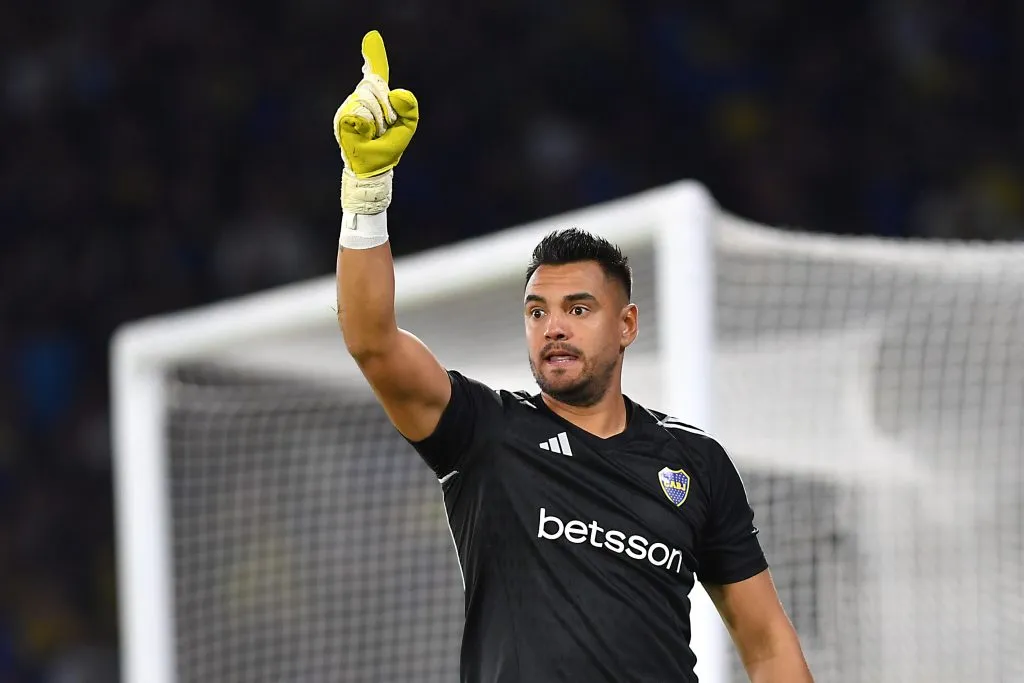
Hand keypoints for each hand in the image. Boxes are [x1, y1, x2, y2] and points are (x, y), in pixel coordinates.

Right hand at [333, 30, 418, 178]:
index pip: (377, 73)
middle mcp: (360, 97)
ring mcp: (349, 106)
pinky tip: (365, 134)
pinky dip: (368, 125)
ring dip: (379, 119)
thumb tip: (397, 92)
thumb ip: (410, 107)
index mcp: (376, 97)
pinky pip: (361, 113)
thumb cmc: (389, 147)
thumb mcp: (408, 127)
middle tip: (385, 126)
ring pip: (368, 100)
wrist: (375, 167)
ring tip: (375, 132)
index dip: (375, 56)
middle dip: (387, 108)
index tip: (372, 37)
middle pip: (376, 85)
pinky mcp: (342, 118)